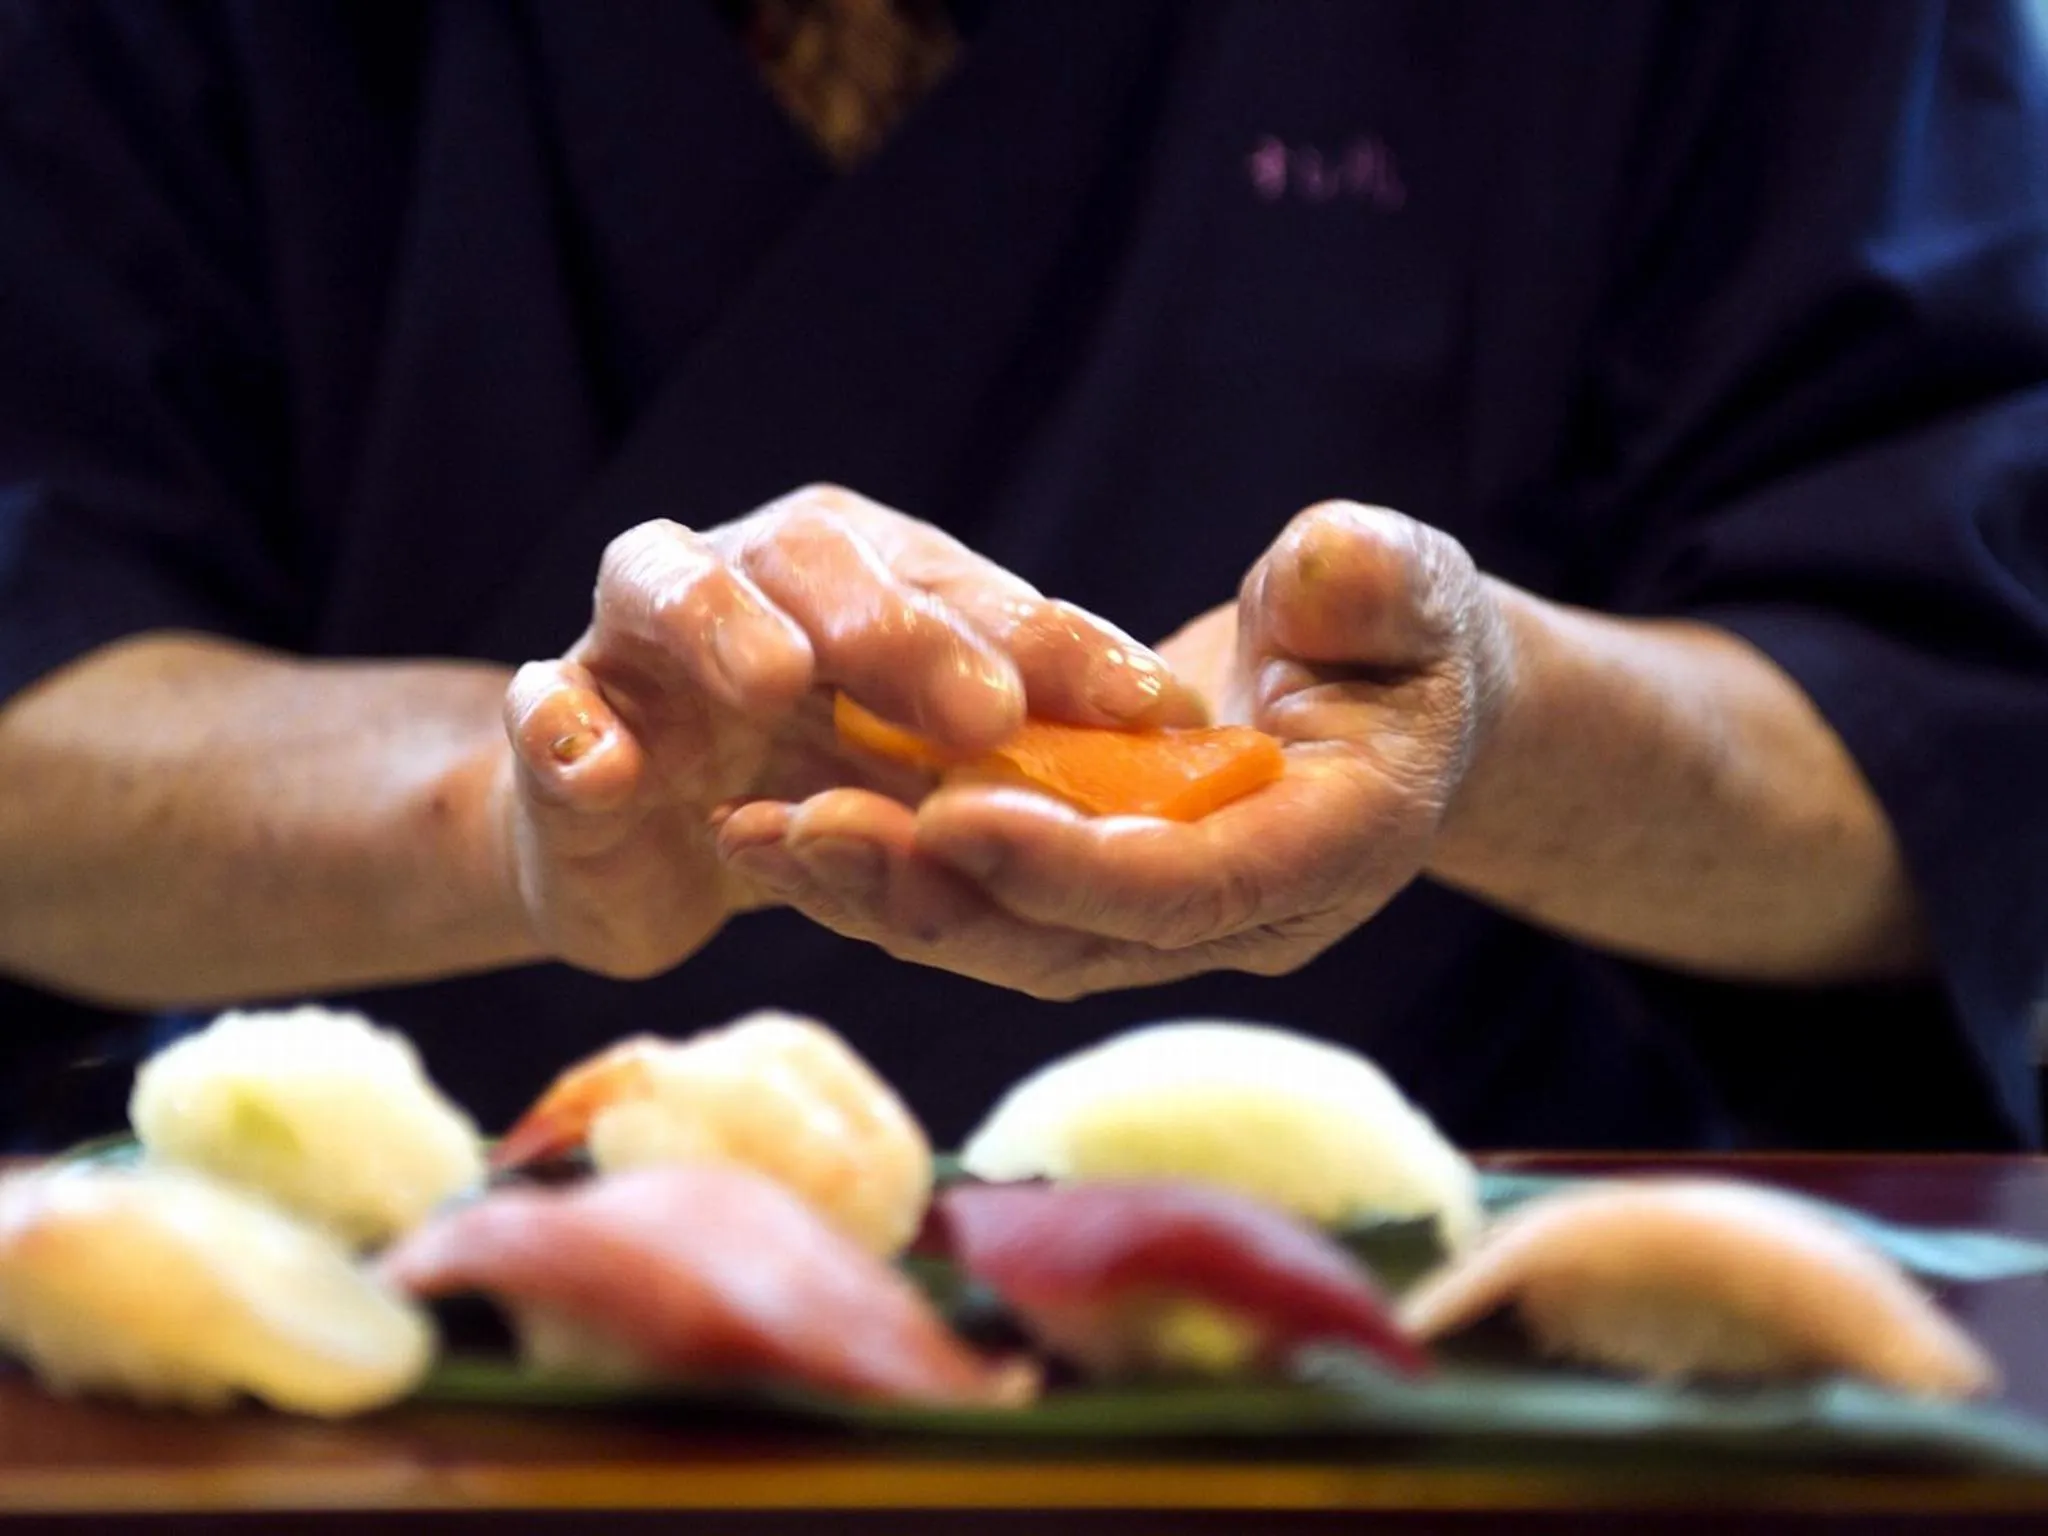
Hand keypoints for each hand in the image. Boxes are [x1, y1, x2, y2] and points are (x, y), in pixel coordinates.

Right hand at [493, 486, 1202, 979]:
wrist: (652, 834)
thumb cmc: (821, 780)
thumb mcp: (931, 767)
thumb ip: (1023, 741)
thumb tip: (1183, 739)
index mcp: (868, 574)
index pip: (967, 589)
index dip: (1056, 642)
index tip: (1148, 708)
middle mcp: (759, 578)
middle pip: (822, 561)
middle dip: (904, 631)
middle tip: (983, 713)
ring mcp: (645, 639)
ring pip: (669, 585)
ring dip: (726, 624)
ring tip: (774, 680)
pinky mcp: (560, 716)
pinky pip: (548, 702)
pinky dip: (567, 725)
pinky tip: (604, 766)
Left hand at [714, 502, 1512, 997]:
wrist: (1386, 698)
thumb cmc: (1403, 635)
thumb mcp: (1408, 590)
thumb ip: (1376, 586)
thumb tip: (1328, 572)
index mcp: (1329, 850)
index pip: (1193, 885)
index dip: (1074, 865)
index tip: (954, 813)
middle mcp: (1235, 915)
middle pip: (1071, 939)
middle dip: (933, 894)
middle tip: (804, 831)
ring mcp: (1159, 922)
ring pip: (1006, 936)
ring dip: (879, 895)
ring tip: (755, 835)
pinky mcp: (1097, 899)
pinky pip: (984, 904)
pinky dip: (886, 874)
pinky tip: (782, 830)